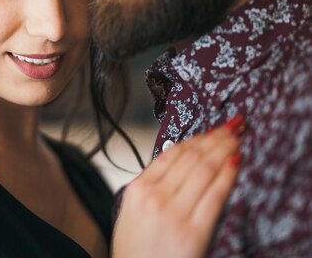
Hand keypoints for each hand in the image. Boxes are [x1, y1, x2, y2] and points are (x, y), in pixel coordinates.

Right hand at [111, 116, 243, 257]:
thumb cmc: (135, 250)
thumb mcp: (131, 211)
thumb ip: (151, 186)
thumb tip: (177, 165)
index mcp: (138, 189)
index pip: (171, 153)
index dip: (197, 137)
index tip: (212, 128)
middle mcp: (155, 197)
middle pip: (191, 157)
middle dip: (215, 137)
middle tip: (233, 125)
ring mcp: (174, 213)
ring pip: (204, 169)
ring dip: (224, 149)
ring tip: (238, 137)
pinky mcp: (193, 231)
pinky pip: (215, 194)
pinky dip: (228, 174)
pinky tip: (237, 161)